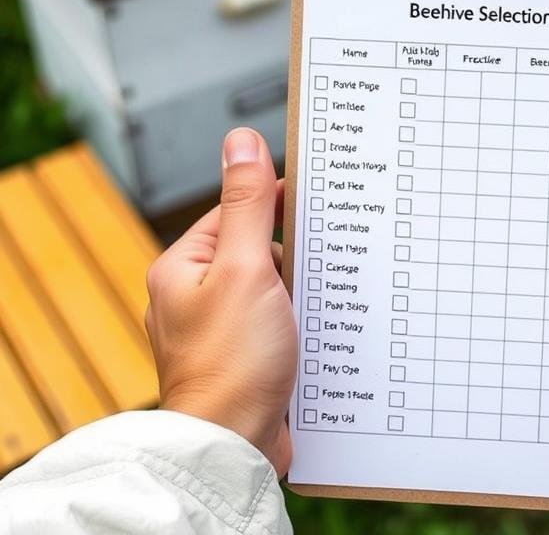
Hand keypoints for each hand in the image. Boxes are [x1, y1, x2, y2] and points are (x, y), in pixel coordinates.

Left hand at [145, 128, 296, 475]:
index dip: (274, 201)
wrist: (232, 445)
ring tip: (327, 291)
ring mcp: (218, 331)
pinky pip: (275, 323)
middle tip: (330, 248)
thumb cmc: (231, 360)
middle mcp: (193, 297)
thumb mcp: (243, 267)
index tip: (315, 195)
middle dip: (292, 251)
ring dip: (298, 289)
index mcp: (181, 268)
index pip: (233, 212)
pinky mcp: (242, 359)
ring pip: (268, 290)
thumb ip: (247, 204)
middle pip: (254, 250)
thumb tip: (240, 141)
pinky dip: (298, 320)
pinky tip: (322, 325)